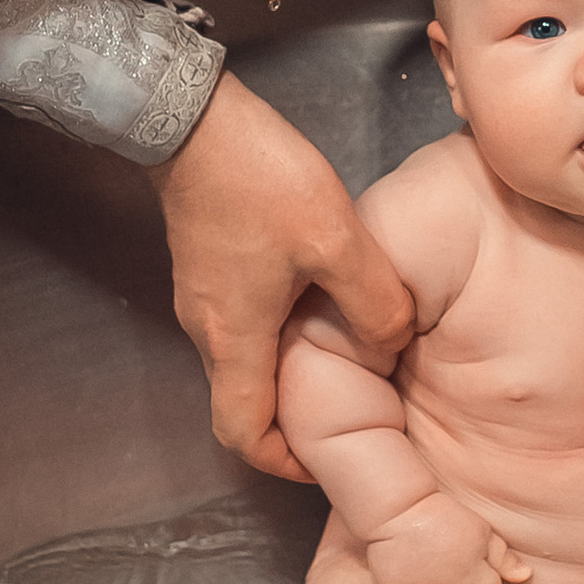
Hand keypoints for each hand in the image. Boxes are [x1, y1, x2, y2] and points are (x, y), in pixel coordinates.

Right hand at [153, 69, 413, 480]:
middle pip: (241, 404)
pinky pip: (241, 325)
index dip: (283, 461)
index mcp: (234, 338)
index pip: (242, 433)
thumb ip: (374, 300)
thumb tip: (391, 343)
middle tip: (348, 411)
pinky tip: (318, 306)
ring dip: (287, 375)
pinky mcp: (207, 269)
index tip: (325, 458)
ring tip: (343, 361)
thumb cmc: (258, 179)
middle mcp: (207, 329)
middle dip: (291, 423)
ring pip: (243, 363)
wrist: (191, 121)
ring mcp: (202, 298)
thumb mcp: (337, 239)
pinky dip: (277, 336)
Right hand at [365, 492, 529, 583]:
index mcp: (474, 578)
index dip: (483, 581)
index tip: (470, 568)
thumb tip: (523, 576)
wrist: (400, 510)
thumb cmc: (443, 518)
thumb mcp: (481, 532)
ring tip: (429, 569)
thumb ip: (503, 558)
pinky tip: (410, 574)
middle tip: (448, 566)